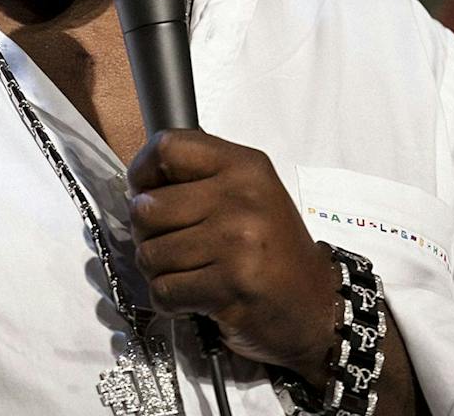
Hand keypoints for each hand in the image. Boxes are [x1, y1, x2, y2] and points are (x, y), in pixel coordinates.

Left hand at [127, 130, 335, 383]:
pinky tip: (192, 298)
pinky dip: (168, 301)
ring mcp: (237, 241)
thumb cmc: (272, 248)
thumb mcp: (248, 194)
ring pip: (149, 253)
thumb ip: (200, 178)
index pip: (168, 147)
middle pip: (146, 207)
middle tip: (172, 246)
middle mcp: (241, 197)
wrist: (316, 306)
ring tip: (187, 273)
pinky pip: (164, 289)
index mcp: (244, 166)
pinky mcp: (230, 285)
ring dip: (159, 271)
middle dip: (146, 234)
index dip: (143, 172)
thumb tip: (137, 186)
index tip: (146, 193)